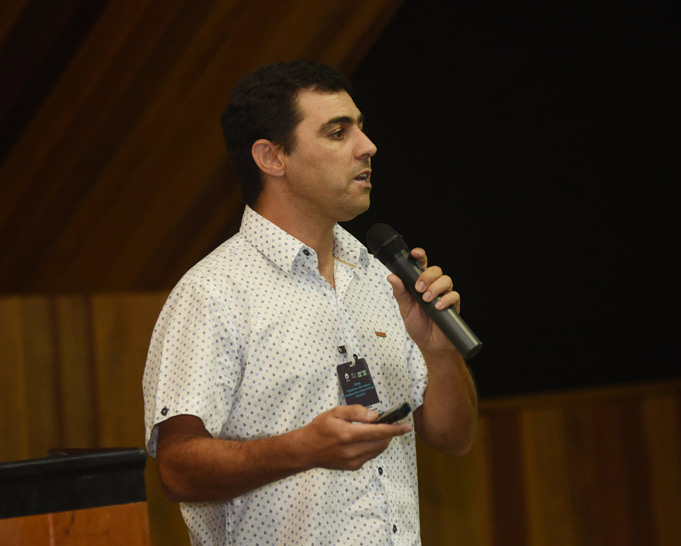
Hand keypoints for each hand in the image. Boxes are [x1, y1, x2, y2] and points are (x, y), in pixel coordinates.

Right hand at [297, 405, 411, 470]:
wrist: (306, 450)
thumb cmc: (319, 428)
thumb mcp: (335, 412)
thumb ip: (356, 412)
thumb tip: (375, 416)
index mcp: (348, 435)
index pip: (378, 432)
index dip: (395, 429)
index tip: (407, 426)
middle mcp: (352, 451)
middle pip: (382, 442)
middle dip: (388, 433)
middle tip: (387, 422)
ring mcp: (353, 461)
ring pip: (378, 450)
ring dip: (382, 440)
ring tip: (373, 430)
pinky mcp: (353, 466)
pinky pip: (370, 455)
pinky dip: (373, 446)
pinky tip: (363, 439)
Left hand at [387, 247, 460, 353]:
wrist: (430, 345)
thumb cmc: (418, 326)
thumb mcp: (405, 309)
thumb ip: (400, 293)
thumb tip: (392, 277)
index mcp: (420, 285)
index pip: (421, 265)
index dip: (420, 256)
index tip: (415, 253)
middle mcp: (434, 287)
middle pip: (436, 269)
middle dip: (426, 276)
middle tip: (419, 289)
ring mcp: (444, 295)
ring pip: (446, 279)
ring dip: (435, 287)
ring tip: (427, 300)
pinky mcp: (453, 305)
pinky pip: (454, 295)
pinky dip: (446, 299)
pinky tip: (438, 307)